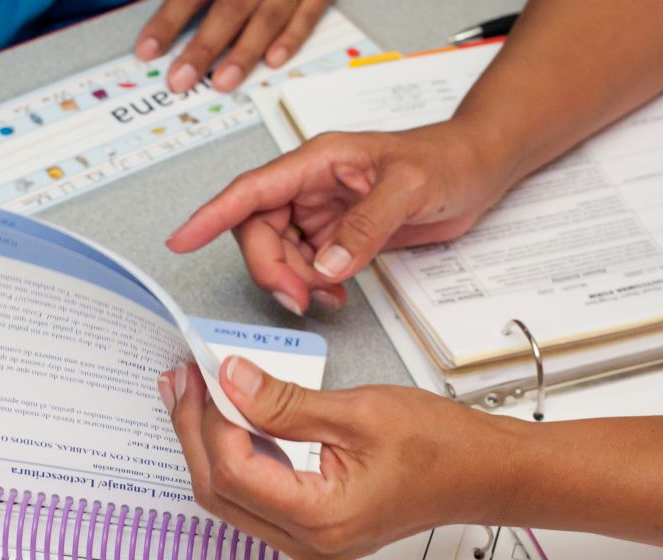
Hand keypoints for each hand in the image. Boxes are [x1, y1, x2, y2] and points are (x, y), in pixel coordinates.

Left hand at [135, 0, 332, 92]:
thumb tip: (164, 7)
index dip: (169, 20)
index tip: (147, 49)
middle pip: (229, 7)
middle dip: (203, 46)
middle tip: (180, 79)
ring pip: (267, 16)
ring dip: (244, 52)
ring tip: (222, 82)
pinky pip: (310, 11)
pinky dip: (293, 36)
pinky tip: (274, 60)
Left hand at [159, 357, 513, 559]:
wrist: (481, 474)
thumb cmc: (440, 446)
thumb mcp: (358, 411)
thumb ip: (285, 402)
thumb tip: (230, 381)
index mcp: (320, 519)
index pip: (235, 471)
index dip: (210, 420)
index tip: (205, 374)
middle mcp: (307, 544)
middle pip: (219, 491)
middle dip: (194, 432)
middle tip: (182, 380)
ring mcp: (305, 545)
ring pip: (229, 499)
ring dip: (207, 445)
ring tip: (193, 394)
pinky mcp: (308, 533)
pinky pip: (252, 500)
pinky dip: (233, 458)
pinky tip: (225, 421)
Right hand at [166, 125, 514, 314]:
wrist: (481, 169)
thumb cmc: (448, 160)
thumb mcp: (409, 189)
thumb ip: (364, 229)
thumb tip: (325, 267)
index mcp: (317, 162)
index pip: (250, 191)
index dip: (211, 216)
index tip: (182, 240)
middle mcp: (310, 187)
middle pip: (257, 232)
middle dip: (270, 270)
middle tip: (299, 297)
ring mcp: (321, 213)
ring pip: (278, 255)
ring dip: (293, 283)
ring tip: (326, 296)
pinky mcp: (336, 236)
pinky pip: (305, 267)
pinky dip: (313, 288)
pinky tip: (336, 296)